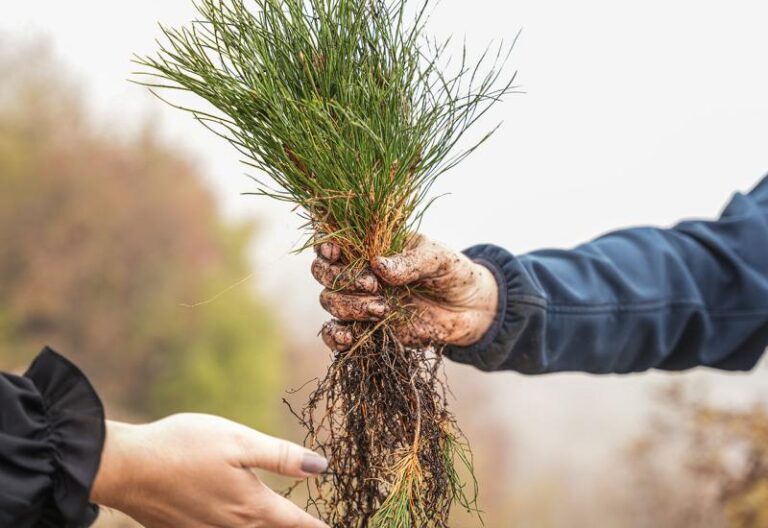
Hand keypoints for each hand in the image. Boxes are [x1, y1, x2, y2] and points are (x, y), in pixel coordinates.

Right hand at [91, 414, 328, 527]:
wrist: (125, 467)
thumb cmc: (184, 446)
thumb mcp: (239, 441)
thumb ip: (281, 457)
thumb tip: (323, 467)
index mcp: (251, 504)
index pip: (295, 523)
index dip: (318, 527)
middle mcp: (232, 527)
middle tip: (309, 525)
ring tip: (276, 521)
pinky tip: (234, 519)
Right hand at [312, 234, 497, 349]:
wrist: (470, 310)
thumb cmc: (452, 273)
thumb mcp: (437, 258)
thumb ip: (409, 262)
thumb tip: (378, 266)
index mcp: (372, 246)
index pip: (335, 242)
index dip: (325, 246)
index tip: (337, 253)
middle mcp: (360, 272)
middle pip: (324, 273)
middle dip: (341, 280)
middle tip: (374, 286)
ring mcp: (361, 301)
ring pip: (330, 302)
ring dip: (349, 306)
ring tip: (382, 310)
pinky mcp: (367, 329)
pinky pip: (336, 333)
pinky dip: (334, 336)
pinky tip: (349, 338)